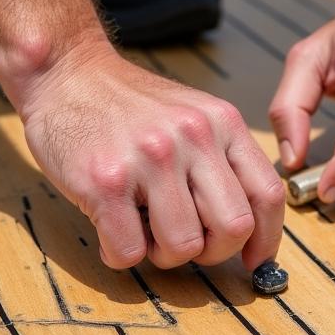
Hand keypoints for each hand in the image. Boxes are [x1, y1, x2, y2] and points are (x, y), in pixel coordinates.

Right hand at [19, 40, 285, 270]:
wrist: (67, 75)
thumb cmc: (128, 105)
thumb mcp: (193, 116)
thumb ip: (222, 162)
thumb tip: (247, 230)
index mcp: (222, 123)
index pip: (267, 194)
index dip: (266, 239)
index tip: (254, 259)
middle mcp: (193, 137)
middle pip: (233, 228)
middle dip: (212, 253)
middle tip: (186, 242)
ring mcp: (150, 159)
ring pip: (183, 247)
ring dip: (163, 255)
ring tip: (142, 229)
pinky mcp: (106, 181)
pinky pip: (130, 252)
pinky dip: (120, 254)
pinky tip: (111, 230)